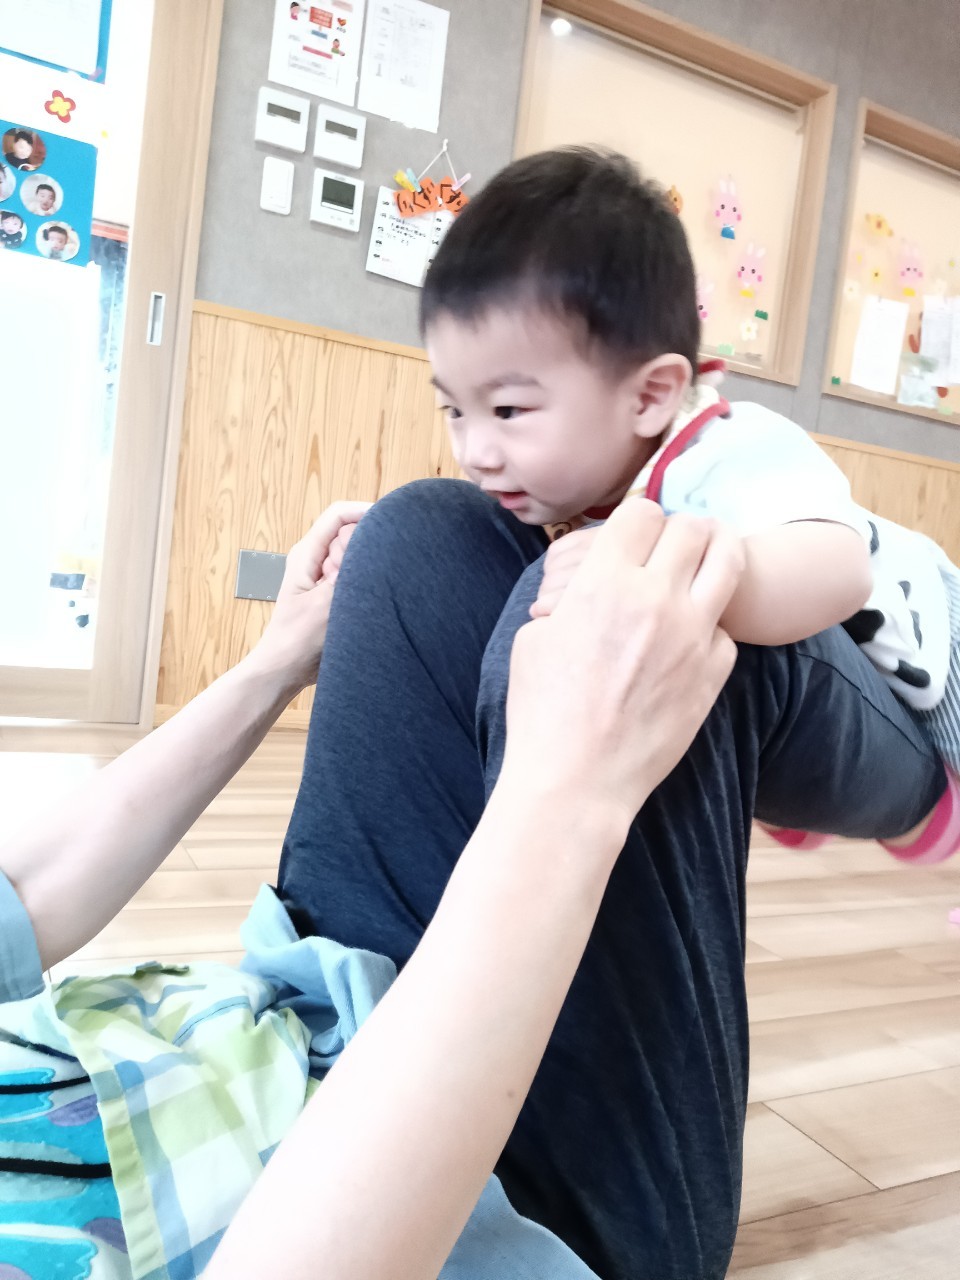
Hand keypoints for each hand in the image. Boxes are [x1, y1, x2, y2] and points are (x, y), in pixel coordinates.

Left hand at [251, 501, 371, 693]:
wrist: (285, 672)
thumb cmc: (296, 641)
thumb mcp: (326, 605)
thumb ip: (351, 575)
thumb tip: (376, 551)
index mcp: (307, 553)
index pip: (338, 514)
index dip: (365, 512)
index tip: (391, 524)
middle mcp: (316, 559)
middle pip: (352, 533)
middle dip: (366, 549)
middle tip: (363, 579)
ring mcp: (326, 576)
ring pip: (358, 557)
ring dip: (366, 572)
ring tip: (359, 598)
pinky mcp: (335, 593)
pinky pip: (358, 577)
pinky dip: (366, 586)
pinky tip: (364, 605)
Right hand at [505, 500, 743, 836]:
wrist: (576, 778)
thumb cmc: (543, 711)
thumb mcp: (535, 638)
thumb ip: (571, 596)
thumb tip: (588, 583)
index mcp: (603, 582)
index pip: (642, 512)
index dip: (637, 517)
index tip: (635, 532)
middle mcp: (654, 598)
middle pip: (691, 527)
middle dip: (682, 528)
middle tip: (675, 543)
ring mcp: (691, 634)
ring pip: (728, 561)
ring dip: (717, 554)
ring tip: (708, 560)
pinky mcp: (713, 671)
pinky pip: (725, 627)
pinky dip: (710, 626)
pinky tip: (690, 638)